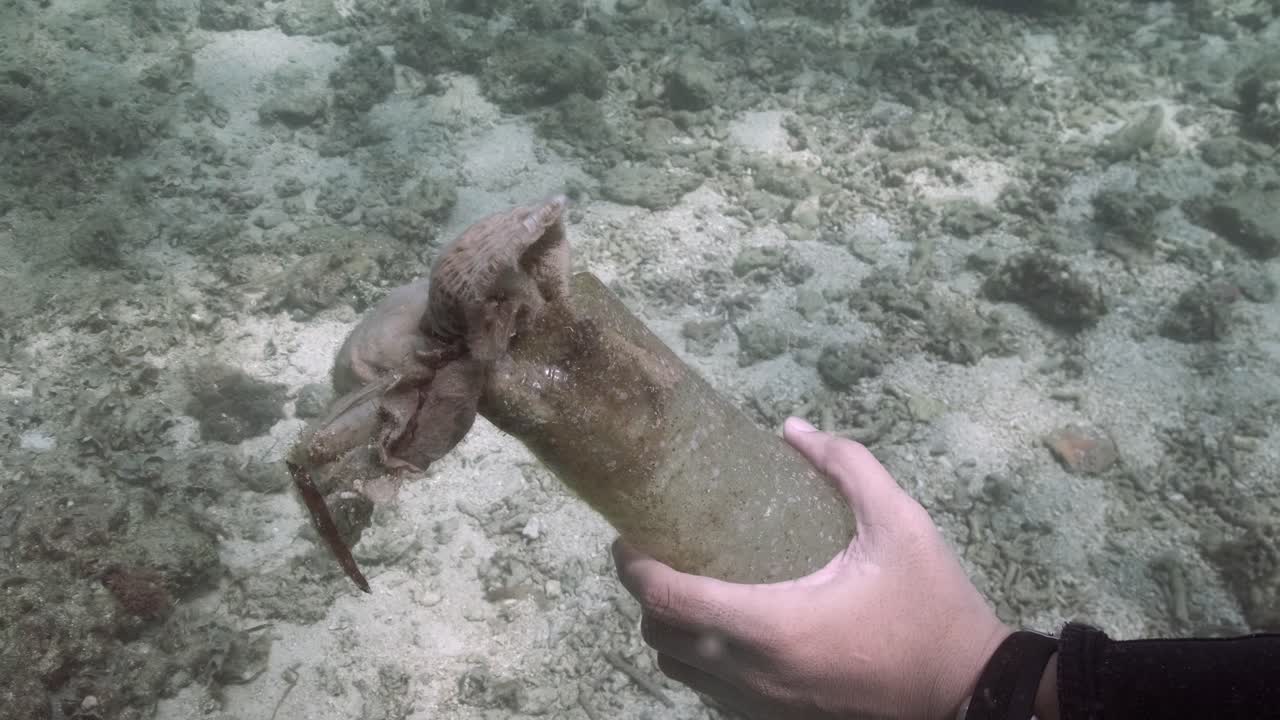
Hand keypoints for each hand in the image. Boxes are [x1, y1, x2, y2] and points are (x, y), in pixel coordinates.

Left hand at [612, 417, 1011, 719]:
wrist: (970, 695)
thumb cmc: (932, 608)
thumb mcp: (900, 525)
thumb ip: (846, 467)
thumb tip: (792, 430)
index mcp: (772, 627)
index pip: (670, 600)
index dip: (634, 567)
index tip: (628, 535)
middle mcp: (752, 675)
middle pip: (660, 635)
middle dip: (646, 592)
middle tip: (656, 550)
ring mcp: (761, 708)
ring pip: (679, 669)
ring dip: (668, 627)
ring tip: (686, 583)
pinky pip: (708, 691)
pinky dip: (697, 657)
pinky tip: (724, 623)